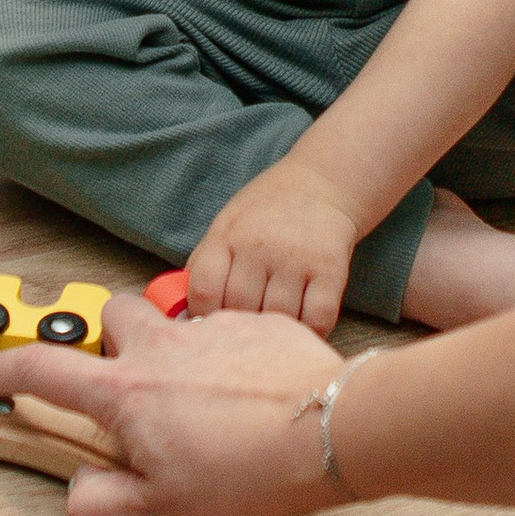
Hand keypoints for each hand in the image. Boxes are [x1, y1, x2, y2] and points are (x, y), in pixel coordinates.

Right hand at [0, 288, 348, 515]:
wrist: (331, 432)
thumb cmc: (248, 474)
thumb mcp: (163, 513)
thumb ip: (103, 506)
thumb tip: (78, 493)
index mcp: (126, 393)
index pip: (41, 370)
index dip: (1, 373)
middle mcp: (161, 347)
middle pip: (110, 315)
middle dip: (105, 341)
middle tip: (124, 386)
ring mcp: (213, 328)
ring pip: (174, 321)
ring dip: (172, 350)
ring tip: (198, 399)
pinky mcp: (262, 324)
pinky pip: (231, 331)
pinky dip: (230, 359)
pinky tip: (254, 397)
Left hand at [189, 155, 361, 337]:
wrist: (321, 183)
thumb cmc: (266, 212)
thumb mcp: (225, 225)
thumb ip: (205, 264)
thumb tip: (184, 313)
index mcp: (226, 237)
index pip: (203, 289)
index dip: (202, 316)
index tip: (211, 323)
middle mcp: (259, 246)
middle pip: (240, 307)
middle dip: (240, 327)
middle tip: (247, 332)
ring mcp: (296, 258)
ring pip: (278, 318)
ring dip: (275, 332)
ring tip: (275, 330)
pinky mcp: (331, 269)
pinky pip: (318, 318)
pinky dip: (310, 332)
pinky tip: (304, 328)